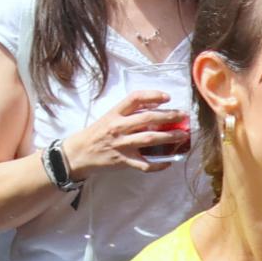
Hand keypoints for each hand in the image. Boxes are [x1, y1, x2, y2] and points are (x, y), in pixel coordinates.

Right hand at [65, 93, 192, 176]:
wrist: (78, 154)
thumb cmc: (96, 133)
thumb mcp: (109, 117)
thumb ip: (127, 112)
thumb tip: (153, 107)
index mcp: (115, 113)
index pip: (135, 98)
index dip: (153, 95)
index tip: (168, 97)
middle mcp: (119, 127)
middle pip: (148, 118)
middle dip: (169, 116)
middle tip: (183, 116)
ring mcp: (121, 144)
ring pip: (150, 138)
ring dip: (169, 137)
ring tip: (182, 135)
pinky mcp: (123, 161)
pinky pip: (144, 164)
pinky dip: (158, 165)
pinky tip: (168, 162)